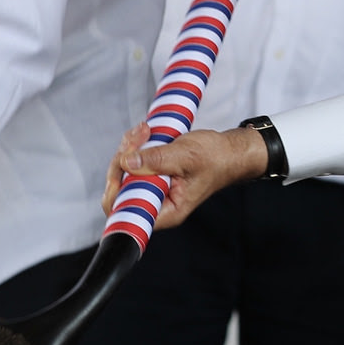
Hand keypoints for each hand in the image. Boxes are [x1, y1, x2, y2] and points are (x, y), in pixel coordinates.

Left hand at [102, 123, 265, 227]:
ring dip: (129, 148)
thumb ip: (156, 160)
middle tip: (139, 137)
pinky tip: (145, 132)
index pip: (127, 213)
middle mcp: (156, 203)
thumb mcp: (187, 156)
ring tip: (145, 131)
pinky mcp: (150, 173)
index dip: (116, 192)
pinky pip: (130, 162)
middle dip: (123, 160)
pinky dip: (133, 145)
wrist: (227, 151)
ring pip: (122, 172)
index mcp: (167, 210)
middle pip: (119, 189)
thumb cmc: (216, 158)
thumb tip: (127, 163)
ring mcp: (151, 187)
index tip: (123, 166)